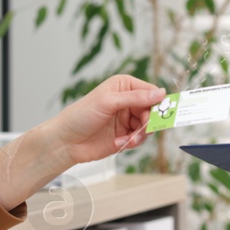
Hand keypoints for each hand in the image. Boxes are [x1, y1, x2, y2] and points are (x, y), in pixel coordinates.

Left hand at [46, 74, 165, 164]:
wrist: (66, 141)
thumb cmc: (81, 115)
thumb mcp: (109, 102)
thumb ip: (136, 98)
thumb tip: (161, 93)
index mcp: (124, 86)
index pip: (150, 92)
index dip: (158, 102)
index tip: (164, 113)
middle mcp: (128, 101)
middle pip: (153, 110)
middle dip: (149, 122)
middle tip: (143, 130)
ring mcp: (127, 119)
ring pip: (148, 126)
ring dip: (140, 134)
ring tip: (128, 139)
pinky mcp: (125, 135)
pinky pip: (140, 138)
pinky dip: (132, 142)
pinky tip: (119, 143)